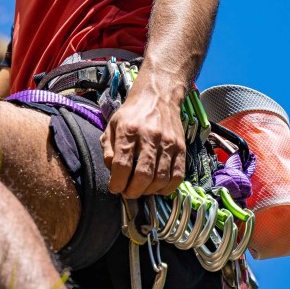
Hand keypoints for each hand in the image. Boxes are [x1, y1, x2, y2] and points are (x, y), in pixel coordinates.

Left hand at [100, 79, 185, 198]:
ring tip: (141, 189)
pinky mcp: (181, 148)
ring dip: (148, 191)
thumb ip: (108, 149)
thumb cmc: (131, 115)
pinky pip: (177, 176)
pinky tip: (156, 187)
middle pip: (143, 175)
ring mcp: (168, 143)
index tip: (114, 188)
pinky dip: (166, 188)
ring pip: (160, 179)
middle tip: (127, 192)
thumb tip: (112, 171)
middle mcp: (150, 136)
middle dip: (132, 191)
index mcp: (128, 130)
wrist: (158, 96)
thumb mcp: (112, 126)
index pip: (122, 165)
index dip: (117, 183)